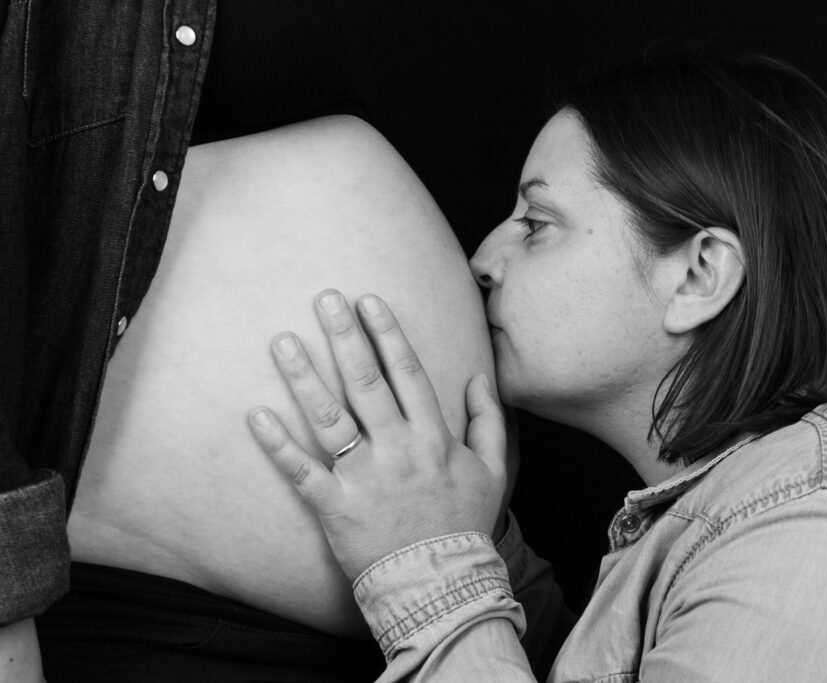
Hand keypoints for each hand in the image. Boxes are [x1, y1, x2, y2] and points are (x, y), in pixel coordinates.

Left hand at [248, 290, 506, 578]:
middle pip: (365, 383)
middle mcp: (397, 449)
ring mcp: (363, 477)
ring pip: (328, 418)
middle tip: (324, 299)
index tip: (369, 301)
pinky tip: (256, 415)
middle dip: (344, 337)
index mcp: (432, 437)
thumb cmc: (464, 524)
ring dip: (304, 377)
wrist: (440, 585)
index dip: (387, 334)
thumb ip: (488, 421)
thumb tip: (479, 377)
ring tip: (282, 341)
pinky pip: (301, 472)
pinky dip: (277, 445)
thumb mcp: (494, 471)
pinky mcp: (335, 507)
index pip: (407, 373)